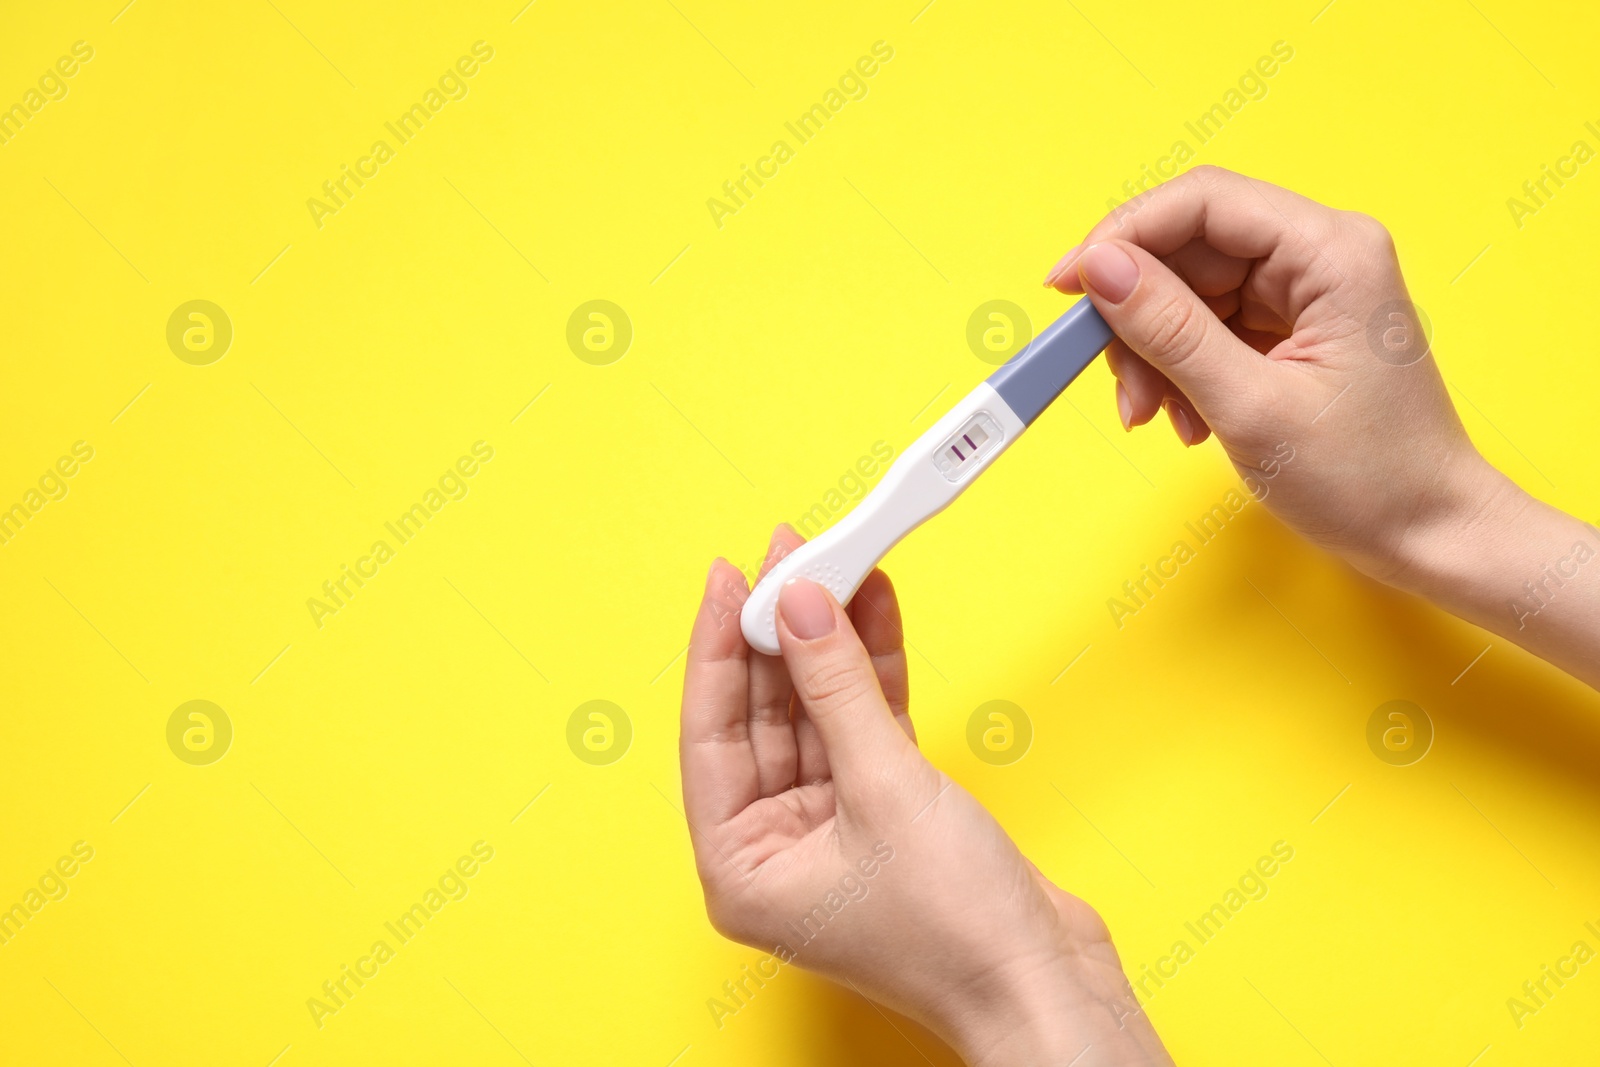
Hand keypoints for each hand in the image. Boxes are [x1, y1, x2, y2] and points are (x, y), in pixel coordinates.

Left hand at [679, 525, 1173, 1065]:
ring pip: (818, 710)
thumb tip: (799, 607)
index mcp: (740, 866)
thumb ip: (835, 688)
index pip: (712, 732)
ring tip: (837, 562)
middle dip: (782, 633)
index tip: (733, 576)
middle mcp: (775, 848)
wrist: (1046, 984)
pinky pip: (864, 724)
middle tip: (792, 556)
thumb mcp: (884, 789)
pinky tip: (875, 608)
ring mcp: (831, 828)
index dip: (719, 647)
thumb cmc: (955, 929)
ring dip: (831, 640)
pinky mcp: (885, 811)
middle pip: (764, 715)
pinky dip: (872, 669)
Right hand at [1046, 164, 1496, 588]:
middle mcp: (1322, 255)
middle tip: (1115, 381)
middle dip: (1138, 314)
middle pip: (1189, 247)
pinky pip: (1210, 325)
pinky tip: (1186, 417)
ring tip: (1154, 415)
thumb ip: (1170, 331)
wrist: (1429, 535)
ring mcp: (1309, 291)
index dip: (1123, 235)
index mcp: (1331, 252)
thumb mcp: (1250, 406)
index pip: (1202, 202)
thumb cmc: (1369, 479)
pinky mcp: (1294, 327)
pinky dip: (1181, 369)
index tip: (1068, 286)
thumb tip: (1101, 270)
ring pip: (1190, 290)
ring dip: (1155, 352)